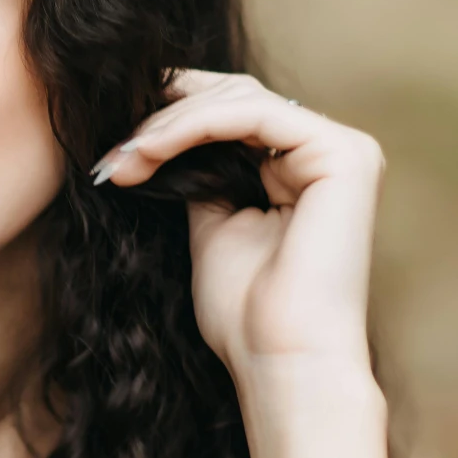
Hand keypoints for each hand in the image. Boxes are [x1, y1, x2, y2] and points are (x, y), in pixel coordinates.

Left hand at [92, 70, 384, 381]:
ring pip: (239, 99)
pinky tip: (149, 152)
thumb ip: (202, 176)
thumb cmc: (247, 315)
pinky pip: (253, 114)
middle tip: (113, 157)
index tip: (114, 149)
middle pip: (236, 96)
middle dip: (164, 119)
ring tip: (124, 160)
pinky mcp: (345, 153)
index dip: (170, 118)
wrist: (280, 361)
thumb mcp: (212, 228)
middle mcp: (330, 152)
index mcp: (304, 169)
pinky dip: (192, 126)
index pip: (233, 114)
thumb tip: (157, 134)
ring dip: (168, 124)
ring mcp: (344, 149)